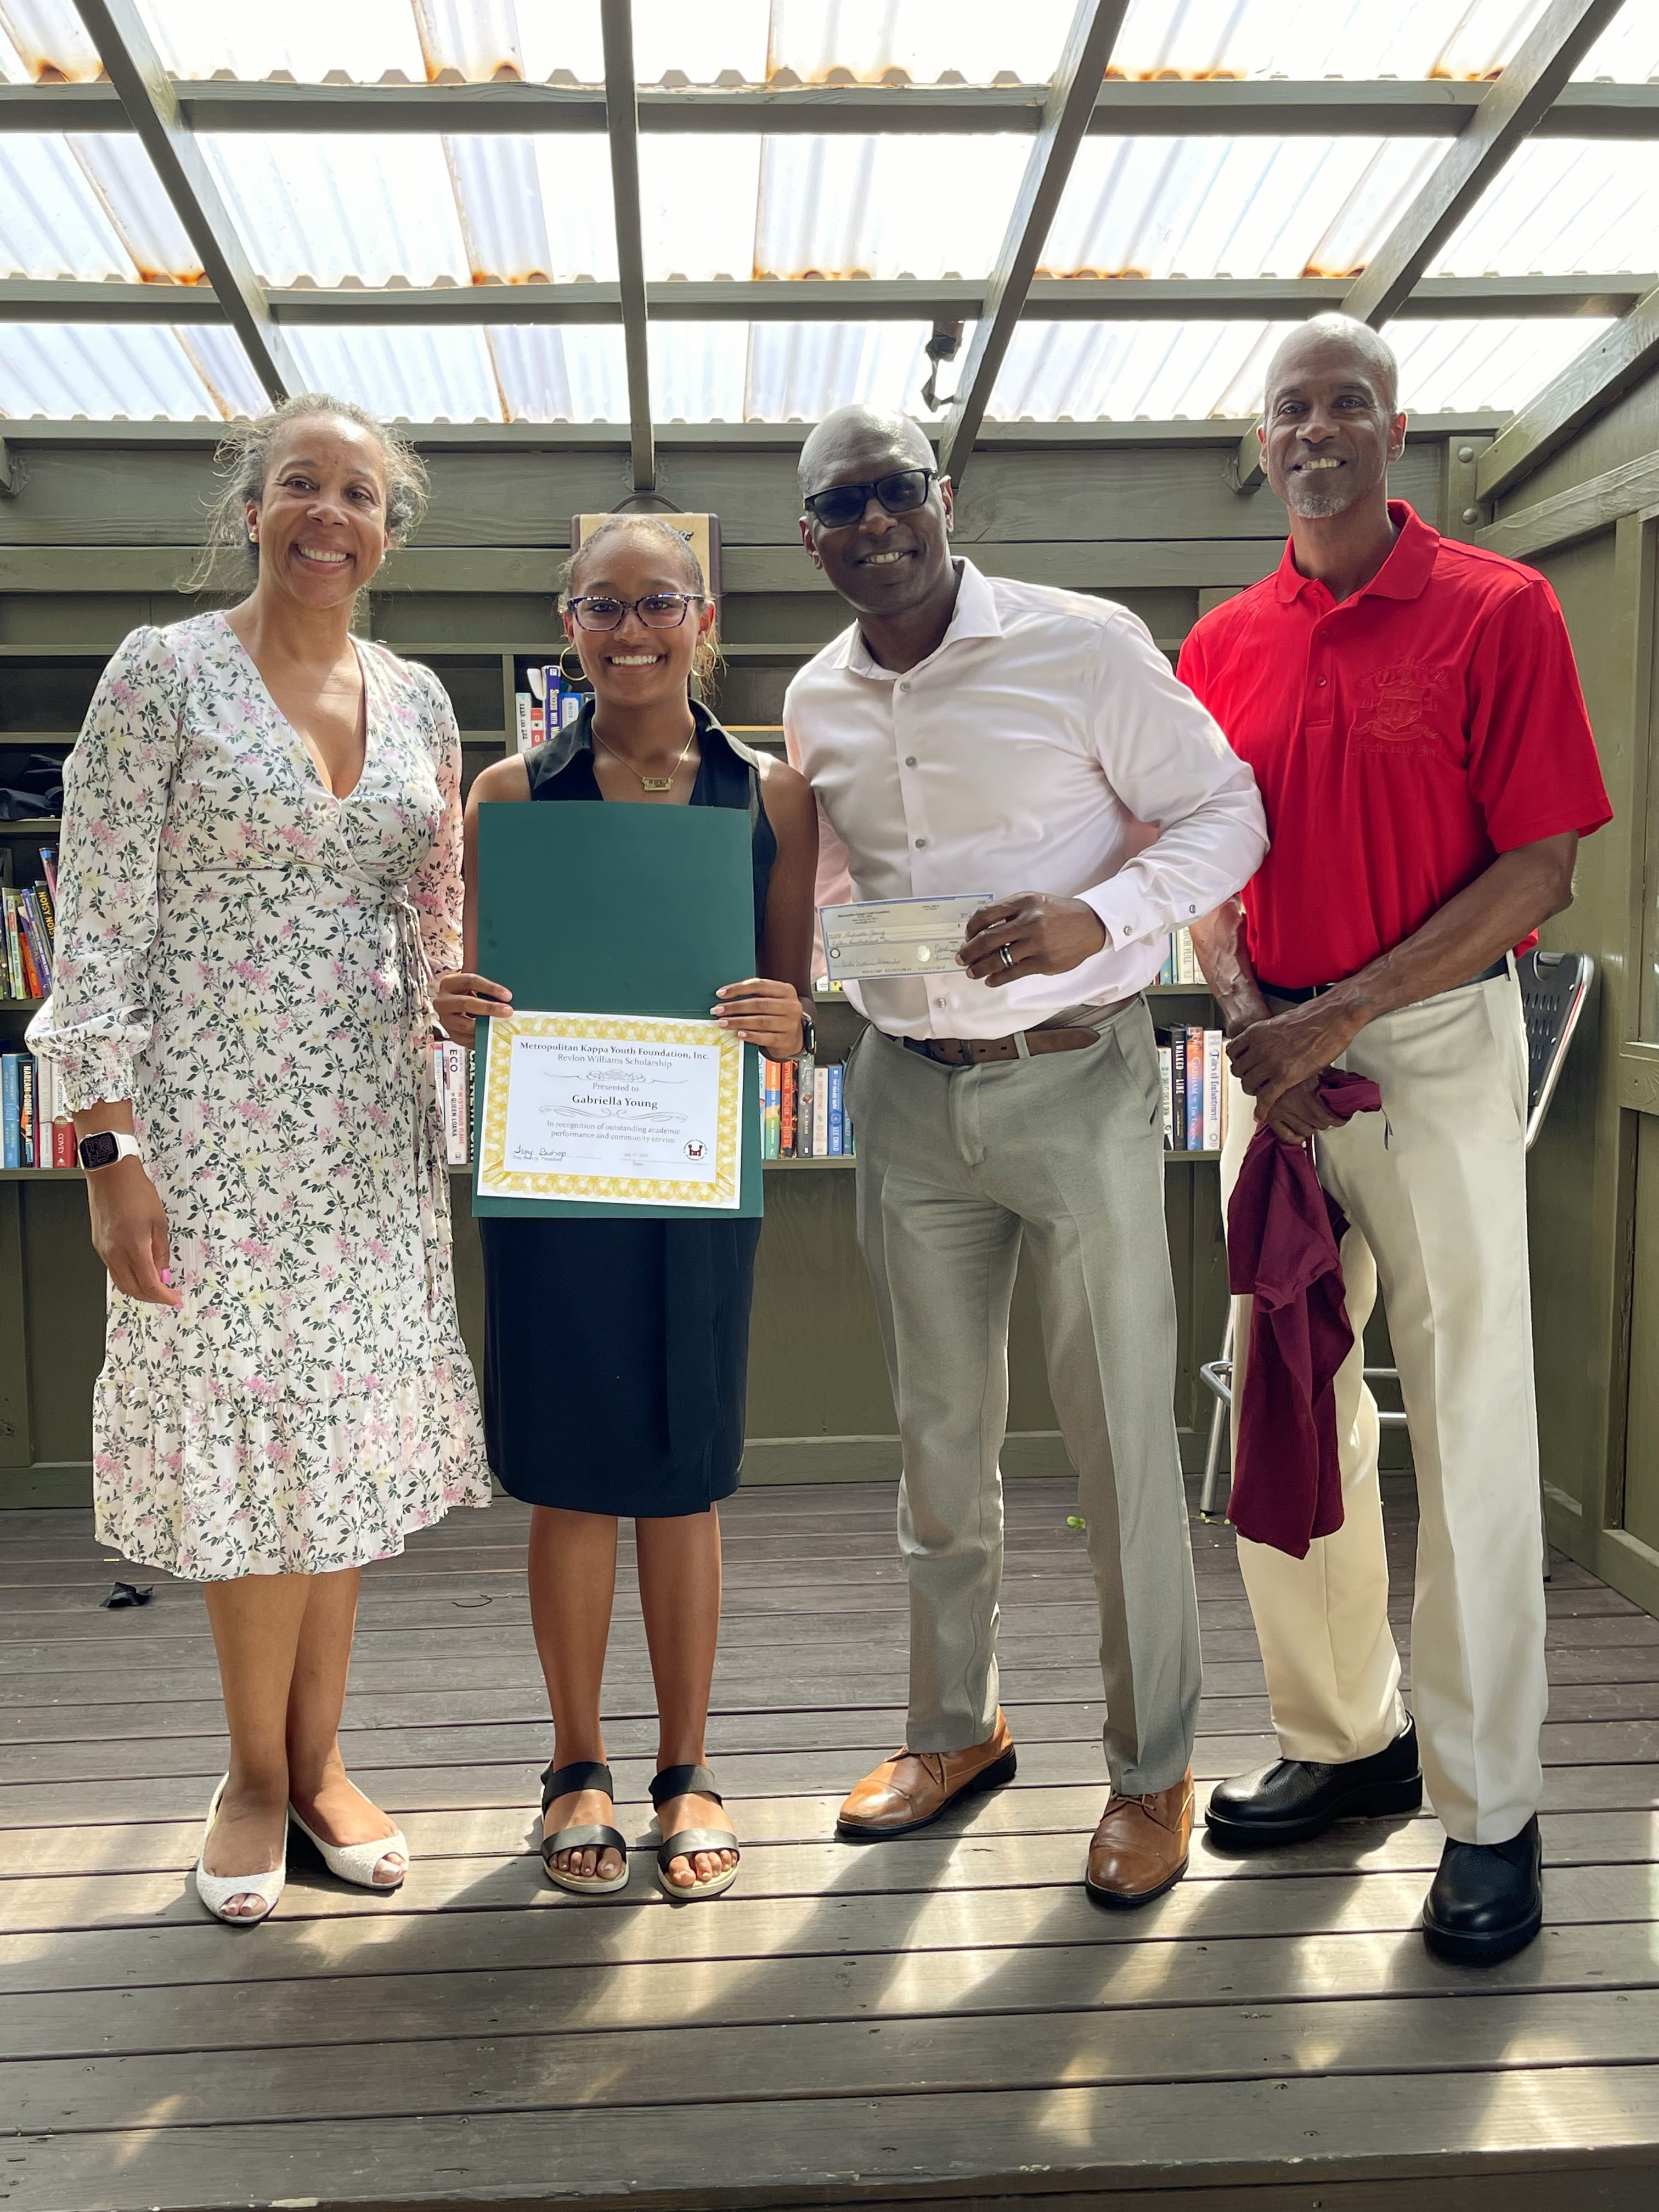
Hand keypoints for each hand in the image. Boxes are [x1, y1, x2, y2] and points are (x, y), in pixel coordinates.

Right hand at [86, 1157, 182, 1308]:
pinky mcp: (98, 1244)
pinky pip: (113, 1270)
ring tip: (155, 1286)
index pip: (148, 1284)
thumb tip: (163, 1272)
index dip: (163, 1296)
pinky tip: (138, 1272)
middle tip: (167, 1295)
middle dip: (152, 1297)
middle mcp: (114, 1253)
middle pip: (132, 1289)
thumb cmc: (135, 1191)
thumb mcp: (159, 1222)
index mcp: (133, 1247)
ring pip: (120, 1282)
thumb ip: (161, 1251)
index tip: (174, 1299)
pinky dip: (127, 1277)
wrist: (110, 1174)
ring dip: (138, 1289)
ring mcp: (104, 1250)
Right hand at [434, 970, 511, 1049]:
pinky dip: (484, 1036)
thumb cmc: (469, 995)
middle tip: (508, 1010)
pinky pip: (469, 1038)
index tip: (508, 995)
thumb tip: (502, 976)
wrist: (457, 1011)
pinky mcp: (453, 1035)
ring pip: (466, 1024)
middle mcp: (443, 1001)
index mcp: (449, 983)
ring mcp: (446, 1020)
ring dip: (487, 1025)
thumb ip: (483, 979)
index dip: (490, 988)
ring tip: (503, 1024)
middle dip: (489, 1007)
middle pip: (466, 1003)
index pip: (470, 981)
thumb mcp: (474, 985)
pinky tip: (495, 1033)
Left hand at [713, 977, 805, 1056]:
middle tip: (718, 1010)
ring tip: (723, 1023)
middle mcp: (791, 1006)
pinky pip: (766, 1038)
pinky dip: (751, 1036)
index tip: (721, 993)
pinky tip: (739, 1034)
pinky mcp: (786, 1040)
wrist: (795, 1037)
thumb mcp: (772, 1000)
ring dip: (738, 1022)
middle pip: (759, 1004)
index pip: (760, 985)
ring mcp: (790, 1024)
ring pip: (761, 1021)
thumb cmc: (778, 1015)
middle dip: (735, 1007)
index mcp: (786, 990)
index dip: (738, 988)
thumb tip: (726, 997)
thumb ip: (755, 996)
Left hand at [958, 894, 1107, 985]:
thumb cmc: (1057, 914)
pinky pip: (1013, 973)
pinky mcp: (1044, 962)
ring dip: (979, 968)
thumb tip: (980, 931)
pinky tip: (991, 980)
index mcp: (1023, 902)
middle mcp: (1029, 921)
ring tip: (972, 972)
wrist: (1090, 925)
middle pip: (987, 939)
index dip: (970, 928)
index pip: (985, 915)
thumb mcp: (1033, 902)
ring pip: (998, 959)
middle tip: (962, 958)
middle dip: (969, 952)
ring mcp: (1037, 943)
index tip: (967, 937)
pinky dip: (997, 978)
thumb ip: (1009, 911)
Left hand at [1228, 999, 1360, 1117]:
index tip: (1243, 1066)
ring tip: (1260, 1094)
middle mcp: (1259, 1048)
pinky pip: (1266, 1098)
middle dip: (1246, 1077)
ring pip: (1249, 1085)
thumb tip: (1264, 1044)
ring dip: (1254, 1092)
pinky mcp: (1286, 1076)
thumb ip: (1267, 1035)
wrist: (1333, 1017)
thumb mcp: (1279, 1022)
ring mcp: (1271, 1063)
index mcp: (1256, 1032)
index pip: (1232, 1052)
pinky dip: (1261, 1109)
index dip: (1238, 1062)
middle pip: (1239, 1071)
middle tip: (1254, 1081)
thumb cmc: (1313, 1017)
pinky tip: (1261, 1114)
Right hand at [1258, 1072, 1341, 1144]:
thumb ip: (1330, 1074)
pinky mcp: (1271, 1117)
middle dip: (1326, 1122)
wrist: (1266, 1063)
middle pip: (1317, 1124)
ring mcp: (1280, 1111)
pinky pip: (1286, 1136)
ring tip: (1315, 1122)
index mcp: (1304, 1091)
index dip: (1337, 1120)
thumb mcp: (1313, 1066)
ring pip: (1305, 1130)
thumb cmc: (1290, 1064)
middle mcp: (1291, 1103)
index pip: (1327, 1116)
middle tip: (1329, 1118)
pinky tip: (1301, 1132)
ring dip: (1313, 1128)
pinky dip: (1296, 1138)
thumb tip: (1346, 1080)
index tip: (1341, 1119)